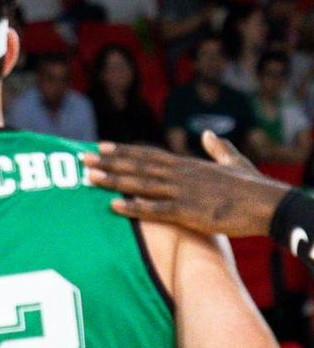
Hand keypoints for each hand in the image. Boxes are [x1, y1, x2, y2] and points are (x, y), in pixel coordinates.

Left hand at [83, 133, 287, 238]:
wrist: (265, 204)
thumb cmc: (251, 186)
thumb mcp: (233, 162)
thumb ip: (218, 148)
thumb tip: (208, 134)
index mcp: (188, 164)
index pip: (149, 154)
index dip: (123, 151)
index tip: (100, 146)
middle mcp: (181, 174)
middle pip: (138, 166)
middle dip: (109, 163)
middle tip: (82, 159)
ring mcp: (183, 192)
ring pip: (141, 184)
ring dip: (114, 181)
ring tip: (89, 177)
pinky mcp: (188, 212)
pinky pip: (155, 210)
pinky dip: (134, 208)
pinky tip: (114, 206)